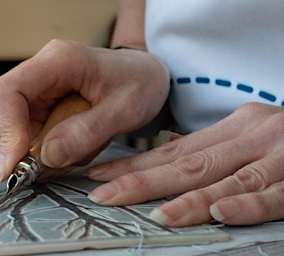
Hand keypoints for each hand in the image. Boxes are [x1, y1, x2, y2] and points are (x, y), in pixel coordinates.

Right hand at [0, 39, 168, 185]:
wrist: (143, 75)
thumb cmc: (138, 81)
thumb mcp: (125, 109)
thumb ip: (88, 132)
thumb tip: (48, 156)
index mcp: (57, 62)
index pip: (7, 92)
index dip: (6, 131)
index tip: (16, 165)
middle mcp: (37, 75)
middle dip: (15, 151)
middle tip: (48, 169)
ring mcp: (34, 93)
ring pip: (5, 134)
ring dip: (32, 155)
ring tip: (73, 152)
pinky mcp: (35, 110)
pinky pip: (22, 140)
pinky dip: (41, 155)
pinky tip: (71, 148)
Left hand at [86, 102, 283, 225]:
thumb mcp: (245, 134)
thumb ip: (209, 148)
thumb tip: (165, 155)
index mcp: (230, 129)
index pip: (171, 151)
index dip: (133, 165)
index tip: (99, 177)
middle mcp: (249, 138)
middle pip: (188, 164)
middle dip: (142, 182)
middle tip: (105, 196)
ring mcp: (278, 157)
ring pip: (227, 180)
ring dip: (189, 199)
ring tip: (155, 214)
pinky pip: (275, 195)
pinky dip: (248, 204)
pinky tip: (221, 212)